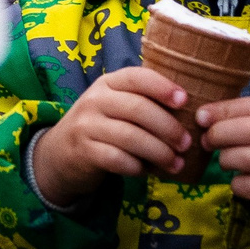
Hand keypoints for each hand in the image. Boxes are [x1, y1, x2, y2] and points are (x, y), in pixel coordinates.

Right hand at [28, 66, 189, 204]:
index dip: (162, 87)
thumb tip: (191, 114)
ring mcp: (86, 125)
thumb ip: (143, 103)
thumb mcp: (115, 106)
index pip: (137, 77)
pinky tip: (146, 171)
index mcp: (108, 83)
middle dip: (167, 127)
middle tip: (186, 143)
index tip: (184, 101)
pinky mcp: (83, 151)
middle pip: (138, 109)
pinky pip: (117, 158)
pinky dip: (136, 167)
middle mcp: (95, 100)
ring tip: (175, 163)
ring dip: (158, 152)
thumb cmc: (101, 127)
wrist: (59, 153)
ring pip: (130, 136)